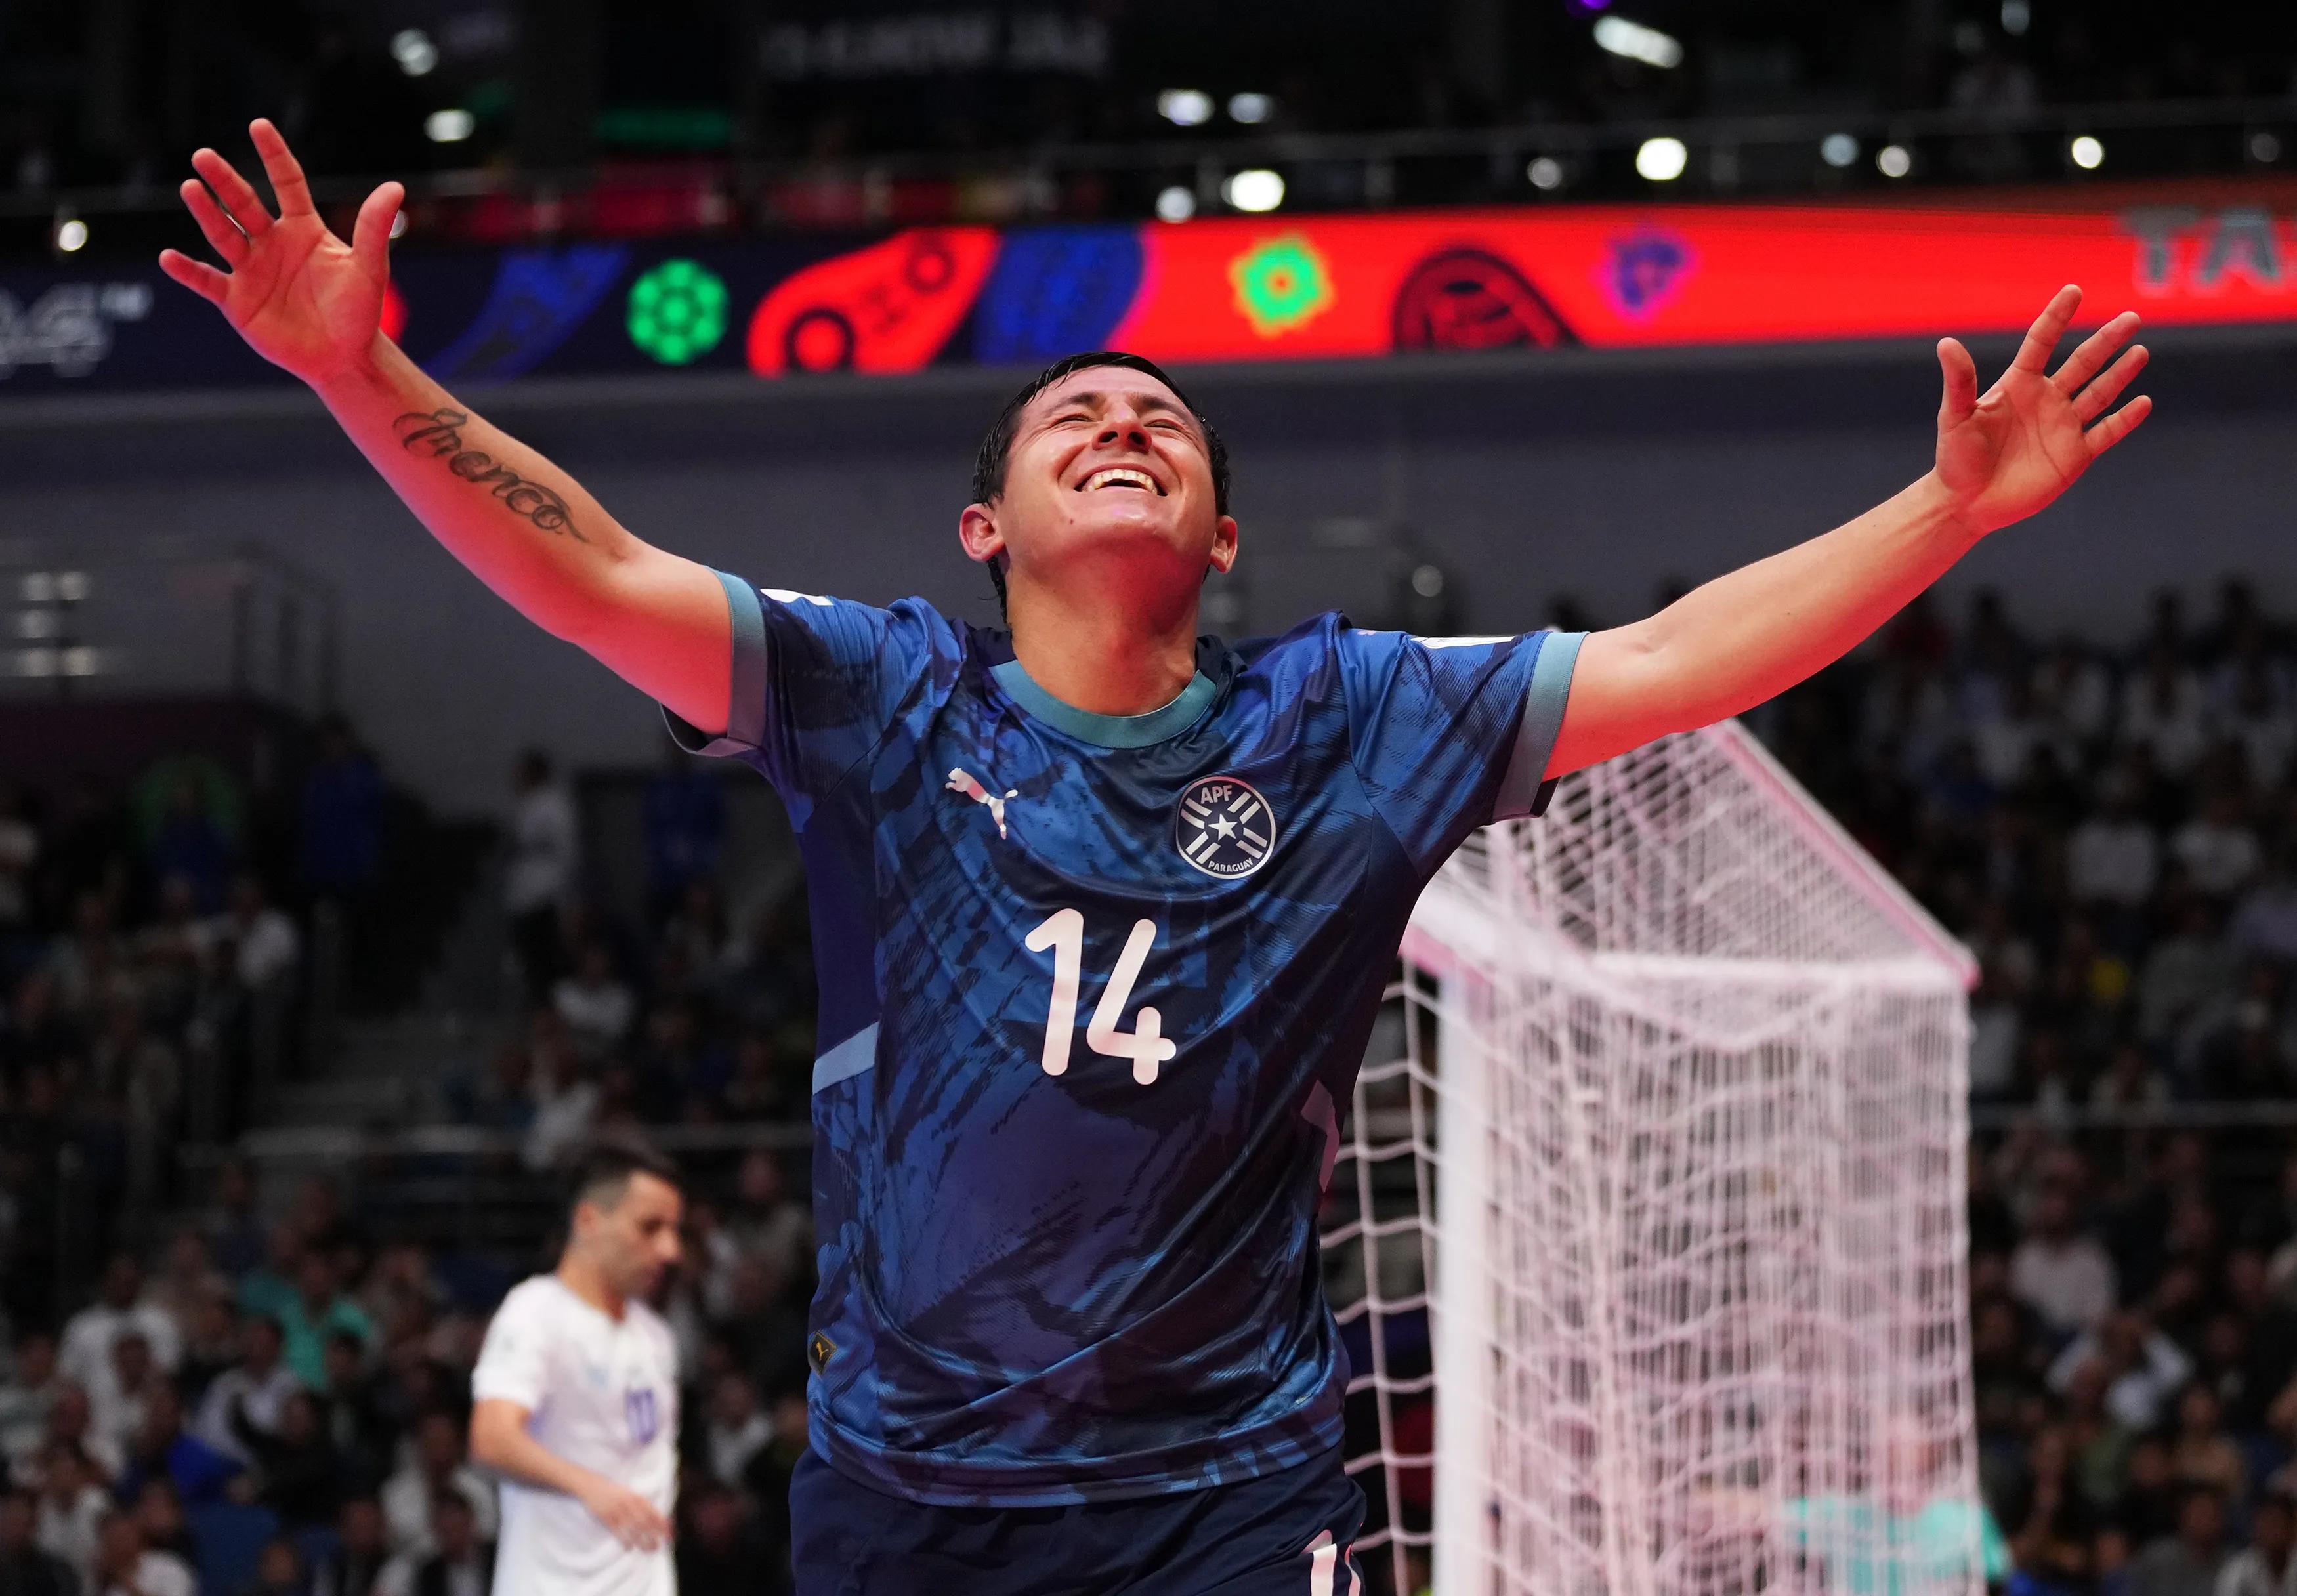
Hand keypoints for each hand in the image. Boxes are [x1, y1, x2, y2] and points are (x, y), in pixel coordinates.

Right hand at [158, 118, 402, 386]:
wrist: (344, 356)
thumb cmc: (358, 311)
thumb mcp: (369, 268)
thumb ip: (374, 228)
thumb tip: (395, 187)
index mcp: (303, 229)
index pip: (286, 183)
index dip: (274, 155)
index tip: (259, 126)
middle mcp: (272, 243)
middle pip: (245, 204)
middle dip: (225, 180)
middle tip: (204, 156)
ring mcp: (251, 270)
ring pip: (224, 234)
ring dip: (207, 213)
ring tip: (191, 188)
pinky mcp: (237, 300)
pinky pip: (207, 281)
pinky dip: (188, 271)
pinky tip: (169, 257)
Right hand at [576, 1477, 672, 1551]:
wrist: (592, 1486)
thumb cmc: (614, 1492)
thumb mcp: (630, 1493)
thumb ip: (642, 1504)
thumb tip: (657, 1518)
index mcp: (637, 1497)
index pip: (653, 1512)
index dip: (662, 1524)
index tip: (670, 1533)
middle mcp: (629, 1504)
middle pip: (645, 1522)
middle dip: (654, 1535)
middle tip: (660, 1546)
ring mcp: (617, 1511)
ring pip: (633, 1529)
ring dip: (642, 1540)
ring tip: (649, 1549)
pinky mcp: (606, 1517)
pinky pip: (618, 1531)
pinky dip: (625, 1540)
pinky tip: (629, 1548)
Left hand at [1932, 285, 2150, 535]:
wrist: (1966, 503)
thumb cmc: (1956, 458)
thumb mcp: (1954, 417)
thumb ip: (1958, 382)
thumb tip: (1946, 343)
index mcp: (2018, 385)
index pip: (2042, 343)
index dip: (2057, 317)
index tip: (2073, 290)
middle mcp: (2046, 400)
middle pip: (2083, 363)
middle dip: (2106, 341)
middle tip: (2131, 318)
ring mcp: (2063, 426)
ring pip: (2100, 393)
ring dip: (2120, 373)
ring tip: (2140, 350)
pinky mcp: (2075, 455)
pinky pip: (2106, 432)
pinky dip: (2125, 419)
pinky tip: (2142, 402)